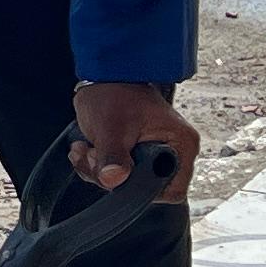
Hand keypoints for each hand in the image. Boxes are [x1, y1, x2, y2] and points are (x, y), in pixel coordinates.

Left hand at [72, 81, 196, 200]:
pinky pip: (116, 173)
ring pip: (126, 182)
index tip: (120, 177)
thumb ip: (114, 156)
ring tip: (84, 148)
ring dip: (97, 171)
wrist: (104, 75)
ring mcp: (154, 154)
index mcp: (181, 145)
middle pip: (144, 188)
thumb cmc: (116, 92)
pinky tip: (85, 149)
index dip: (144, 190)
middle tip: (92, 156)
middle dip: (111, 177)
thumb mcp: (113, 127)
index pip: (173, 190)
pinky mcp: (136, 154)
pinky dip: (96, 166)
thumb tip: (114, 180)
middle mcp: (173, 152)